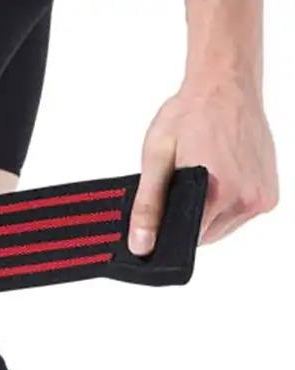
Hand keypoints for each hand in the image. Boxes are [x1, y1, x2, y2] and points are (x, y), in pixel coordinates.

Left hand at [128, 80, 278, 255]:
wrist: (225, 83)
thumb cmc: (191, 114)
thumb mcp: (157, 159)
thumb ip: (148, 206)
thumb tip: (141, 245)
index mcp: (221, 194)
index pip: (186, 241)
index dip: (167, 231)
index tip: (160, 212)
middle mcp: (248, 199)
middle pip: (203, 236)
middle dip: (186, 218)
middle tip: (181, 183)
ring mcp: (263, 197)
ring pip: (220, 228)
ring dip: (205, 213)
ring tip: (201, 176)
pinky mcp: (270, 194)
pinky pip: (237, 215)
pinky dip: (223, 204)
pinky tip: (217, 177)